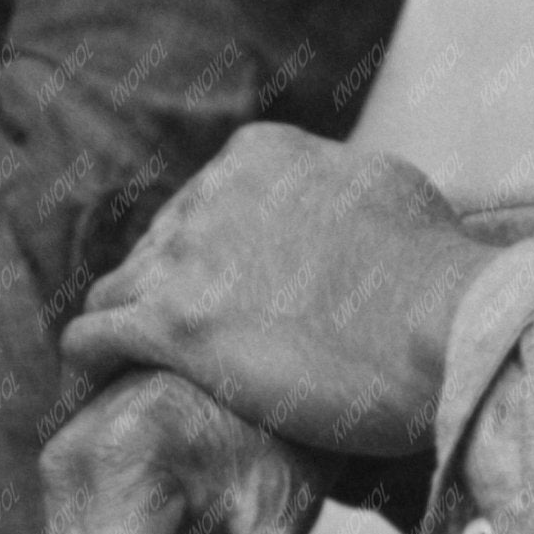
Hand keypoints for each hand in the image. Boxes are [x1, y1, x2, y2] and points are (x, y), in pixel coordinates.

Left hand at [61, 124, 480, 457]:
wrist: (444, 329)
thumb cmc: (437, 276)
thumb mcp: (390, 193)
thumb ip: (340, 191)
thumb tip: (343, 202)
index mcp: (260, 154)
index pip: (203, 205)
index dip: (207, 258)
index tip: (219, 297)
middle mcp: (214, 192)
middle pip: (159, 248)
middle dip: (167, 295)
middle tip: (179, 346)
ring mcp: (189, 257)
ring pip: (119, 290)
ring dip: (124, 328)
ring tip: (129, 369)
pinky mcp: (174, 325)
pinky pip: (94, 335)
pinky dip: (90, 356)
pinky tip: (94, 378)